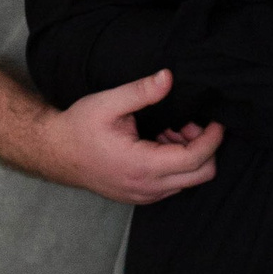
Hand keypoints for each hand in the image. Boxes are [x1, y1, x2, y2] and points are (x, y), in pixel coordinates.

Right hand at [35, 69, 222, 204]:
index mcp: (142, 165)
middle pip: (201, 175)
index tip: (216, 121)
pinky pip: (172, 185)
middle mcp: (147, 187)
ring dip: (189, 156)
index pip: (196, 159)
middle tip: (189, 123)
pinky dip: (176, 165)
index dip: (212, 139)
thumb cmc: (79, 127)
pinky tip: (158, 143)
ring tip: (168, 131)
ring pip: (188, 182)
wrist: (56, 152)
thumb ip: (142, 91)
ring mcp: (143, 195)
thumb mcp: (109, 103)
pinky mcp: (140, 196)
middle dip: (204, 148)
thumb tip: (168, 77)